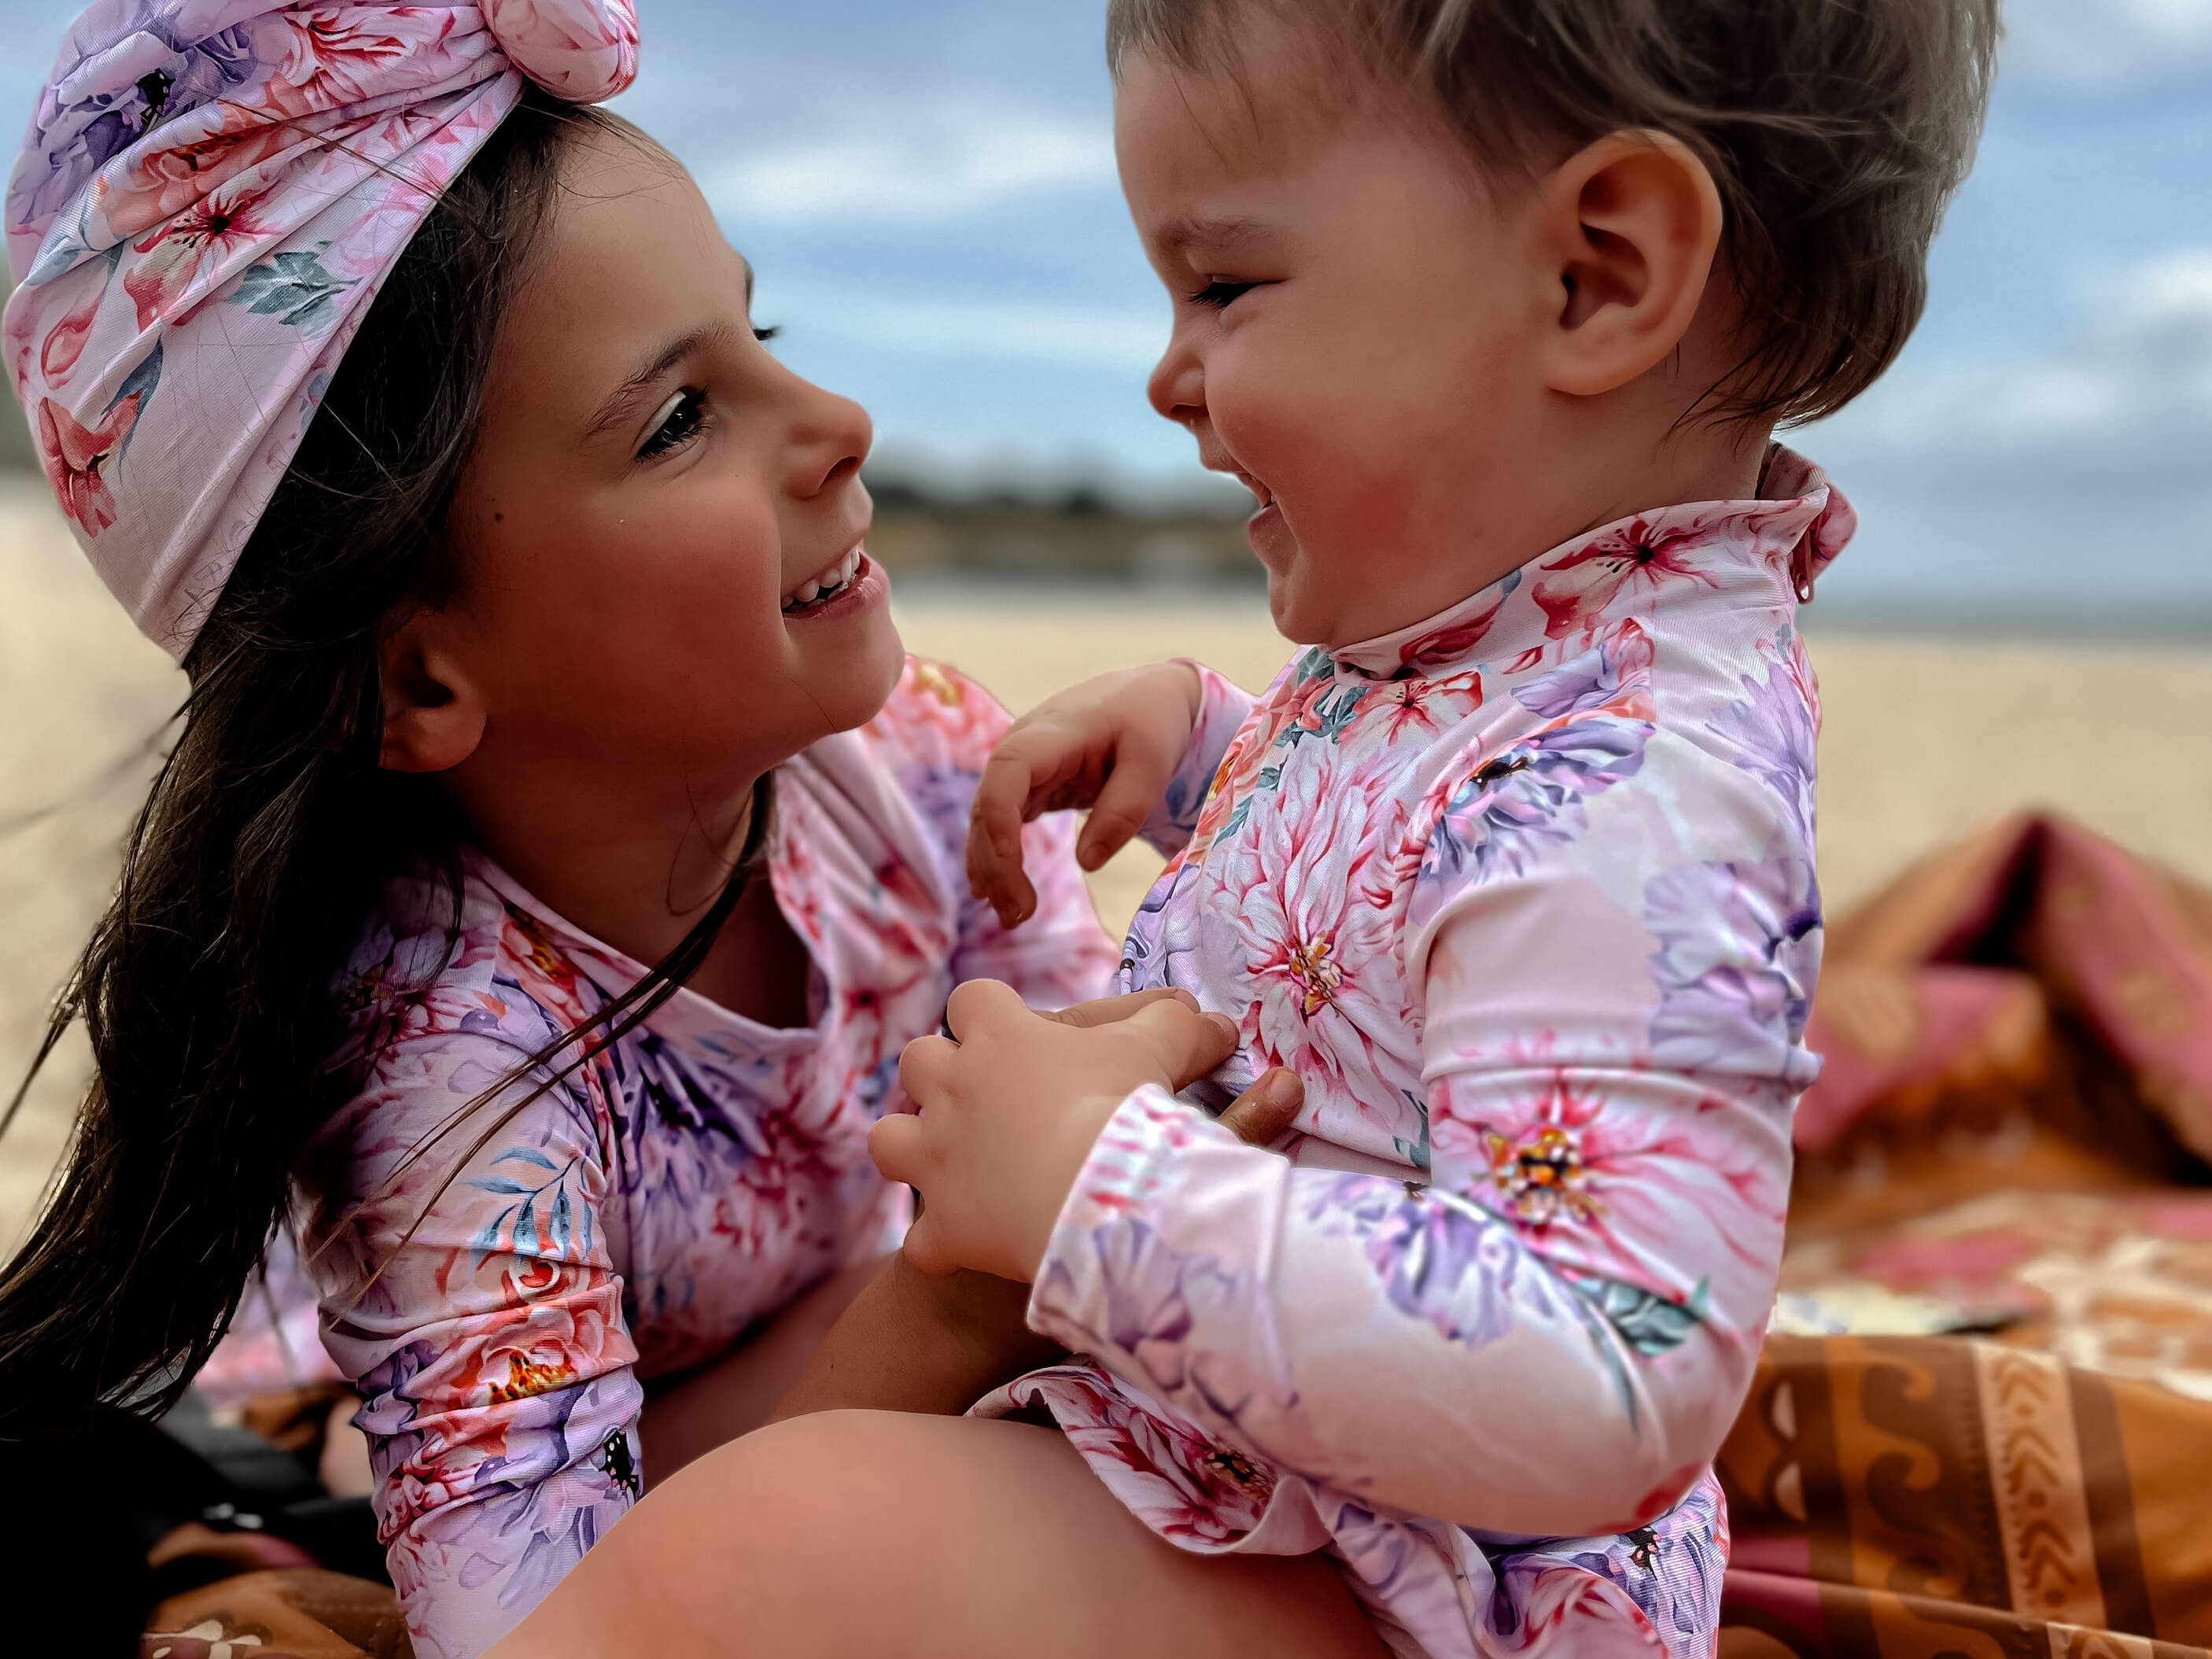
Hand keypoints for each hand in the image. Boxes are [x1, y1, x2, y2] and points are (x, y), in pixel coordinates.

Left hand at [872, 984, 1305, 1281]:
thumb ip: (1179, 1028)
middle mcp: (949, 1088)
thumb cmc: (1124, 1108)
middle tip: (983, 1096)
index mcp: (996, 1035)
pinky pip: (921, 1238)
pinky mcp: (938, 1228)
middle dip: (940, 1075)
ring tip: (946, 1162)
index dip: (989, 1013)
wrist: (1090, 1198)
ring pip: (889, 1137)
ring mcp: (933, 1158)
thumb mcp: (1157, 1052)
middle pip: (917, 1060)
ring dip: (912, 1147)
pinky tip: (963, 1248)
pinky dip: (940, 1244)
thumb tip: (1219, 1021)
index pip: (972, 998)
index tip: (1013, 1031)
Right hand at [967, 661, 1202, 928]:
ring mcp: (1022, 767)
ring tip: (1011, 917)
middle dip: (995, 863)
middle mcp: (1022, 748)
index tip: (1010, 874)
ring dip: (992, 867)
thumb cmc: (1152, 721)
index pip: (1005, 776)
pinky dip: (999, 856)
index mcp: (1049, 734)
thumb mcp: (1153, 762)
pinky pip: (1002, 821)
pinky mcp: (1030, 784)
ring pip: (987, 819)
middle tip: (1018, 916)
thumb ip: (1124, 809)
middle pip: (988, 806)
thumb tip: (1088, 862)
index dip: (998, 825)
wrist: (1150, 695)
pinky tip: (1000, 893)